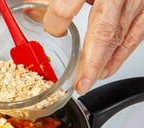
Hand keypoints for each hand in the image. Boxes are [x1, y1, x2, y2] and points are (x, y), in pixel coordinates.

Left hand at [25, 0, 143, 93]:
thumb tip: (31, 7)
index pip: (65, 7)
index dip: (54, 23)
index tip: (52, 27)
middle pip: (102, 31)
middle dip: (89, 62)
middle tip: (79, 83)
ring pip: (120, 36)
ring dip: (105, 63)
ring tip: (91, 80)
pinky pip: (136, 33)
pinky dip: (122, 53)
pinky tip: (109, 66)